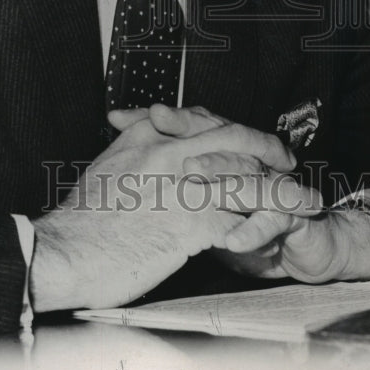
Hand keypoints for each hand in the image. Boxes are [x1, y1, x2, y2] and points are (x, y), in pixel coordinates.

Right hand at [30, 107, 296, 311]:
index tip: (249, 138)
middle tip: (286, 160)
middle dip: (267, 148)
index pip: (202, 119)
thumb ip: (134, 149)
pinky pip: (242, 219)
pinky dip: (265, 225)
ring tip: (306, 198)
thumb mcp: (107, 167)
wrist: (64, 250)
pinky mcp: (191, 222)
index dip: (234, 129)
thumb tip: (149, 143)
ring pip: (247, 177)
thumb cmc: (80, 219)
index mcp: (148, 135)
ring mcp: (183, 183)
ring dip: (281, 188)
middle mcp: (170, 150)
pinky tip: (280, 233)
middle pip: (234, 137)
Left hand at [145, 105, 369, 283]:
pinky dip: (253, 229)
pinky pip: (273, 218)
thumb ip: (166, 175)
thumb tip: (123, 147)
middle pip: (216, 136)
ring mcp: (270, 183)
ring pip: (244, 172)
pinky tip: (233, 241)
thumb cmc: (244, 219)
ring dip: (218, 173)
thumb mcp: (196, 202)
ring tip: (189, 178)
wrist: (304, 247)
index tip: (119, 117)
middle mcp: (246, 160)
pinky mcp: (293, 214)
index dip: (155, 119)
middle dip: (185, 130)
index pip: (190, 125)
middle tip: (155, 124)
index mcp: (222, 152)